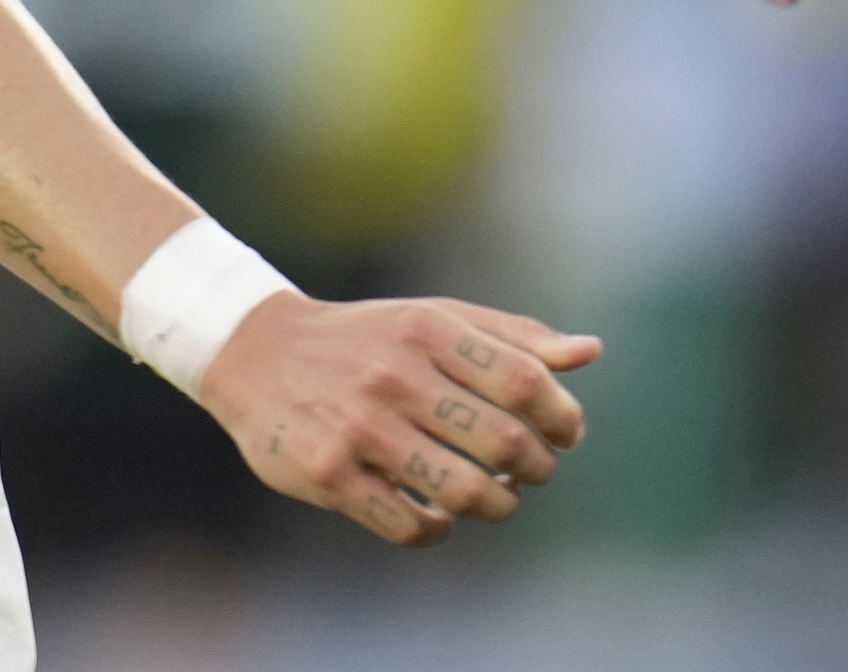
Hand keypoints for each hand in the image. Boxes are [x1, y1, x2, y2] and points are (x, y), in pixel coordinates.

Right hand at [200, 292, 597, 545]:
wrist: (256, 352)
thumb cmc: (368, 338)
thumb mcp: (436, 318)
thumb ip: (513, 337)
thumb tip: (591, 352)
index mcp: (429, 330)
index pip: (525, 381)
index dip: (562, 416)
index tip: (567, 434)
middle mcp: (396, 376)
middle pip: (502, 441)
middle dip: (536, 468)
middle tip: (535, 472)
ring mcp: (360, 429)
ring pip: (463, 492)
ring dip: (497, 506)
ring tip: (497, 498)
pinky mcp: (329, 476)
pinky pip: (409, 524)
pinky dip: (440, 529)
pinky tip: (442, 516)